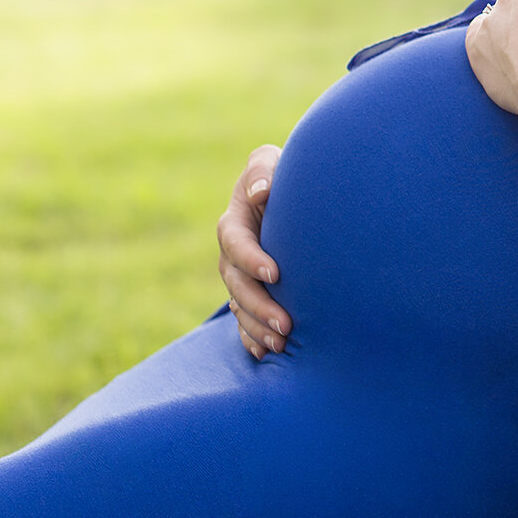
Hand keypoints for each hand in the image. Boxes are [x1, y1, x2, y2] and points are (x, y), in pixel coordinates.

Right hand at [218, 144, 288, 359]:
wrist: (286, 198)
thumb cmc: (280, 175)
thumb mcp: (268, 162)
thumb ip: (262, 169)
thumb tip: (261, 192)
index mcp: (234, 223)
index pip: (235, 242)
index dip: (251, 258)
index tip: (275, 272)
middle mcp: (232, 255)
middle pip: (236, 284)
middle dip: (258, 305)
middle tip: (285, 324)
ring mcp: (239, 278)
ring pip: (239, 307)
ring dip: (256, 328)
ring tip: (282, 344)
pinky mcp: (249, 294)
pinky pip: (243, 322)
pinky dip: (252, 339)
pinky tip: (267, 355)